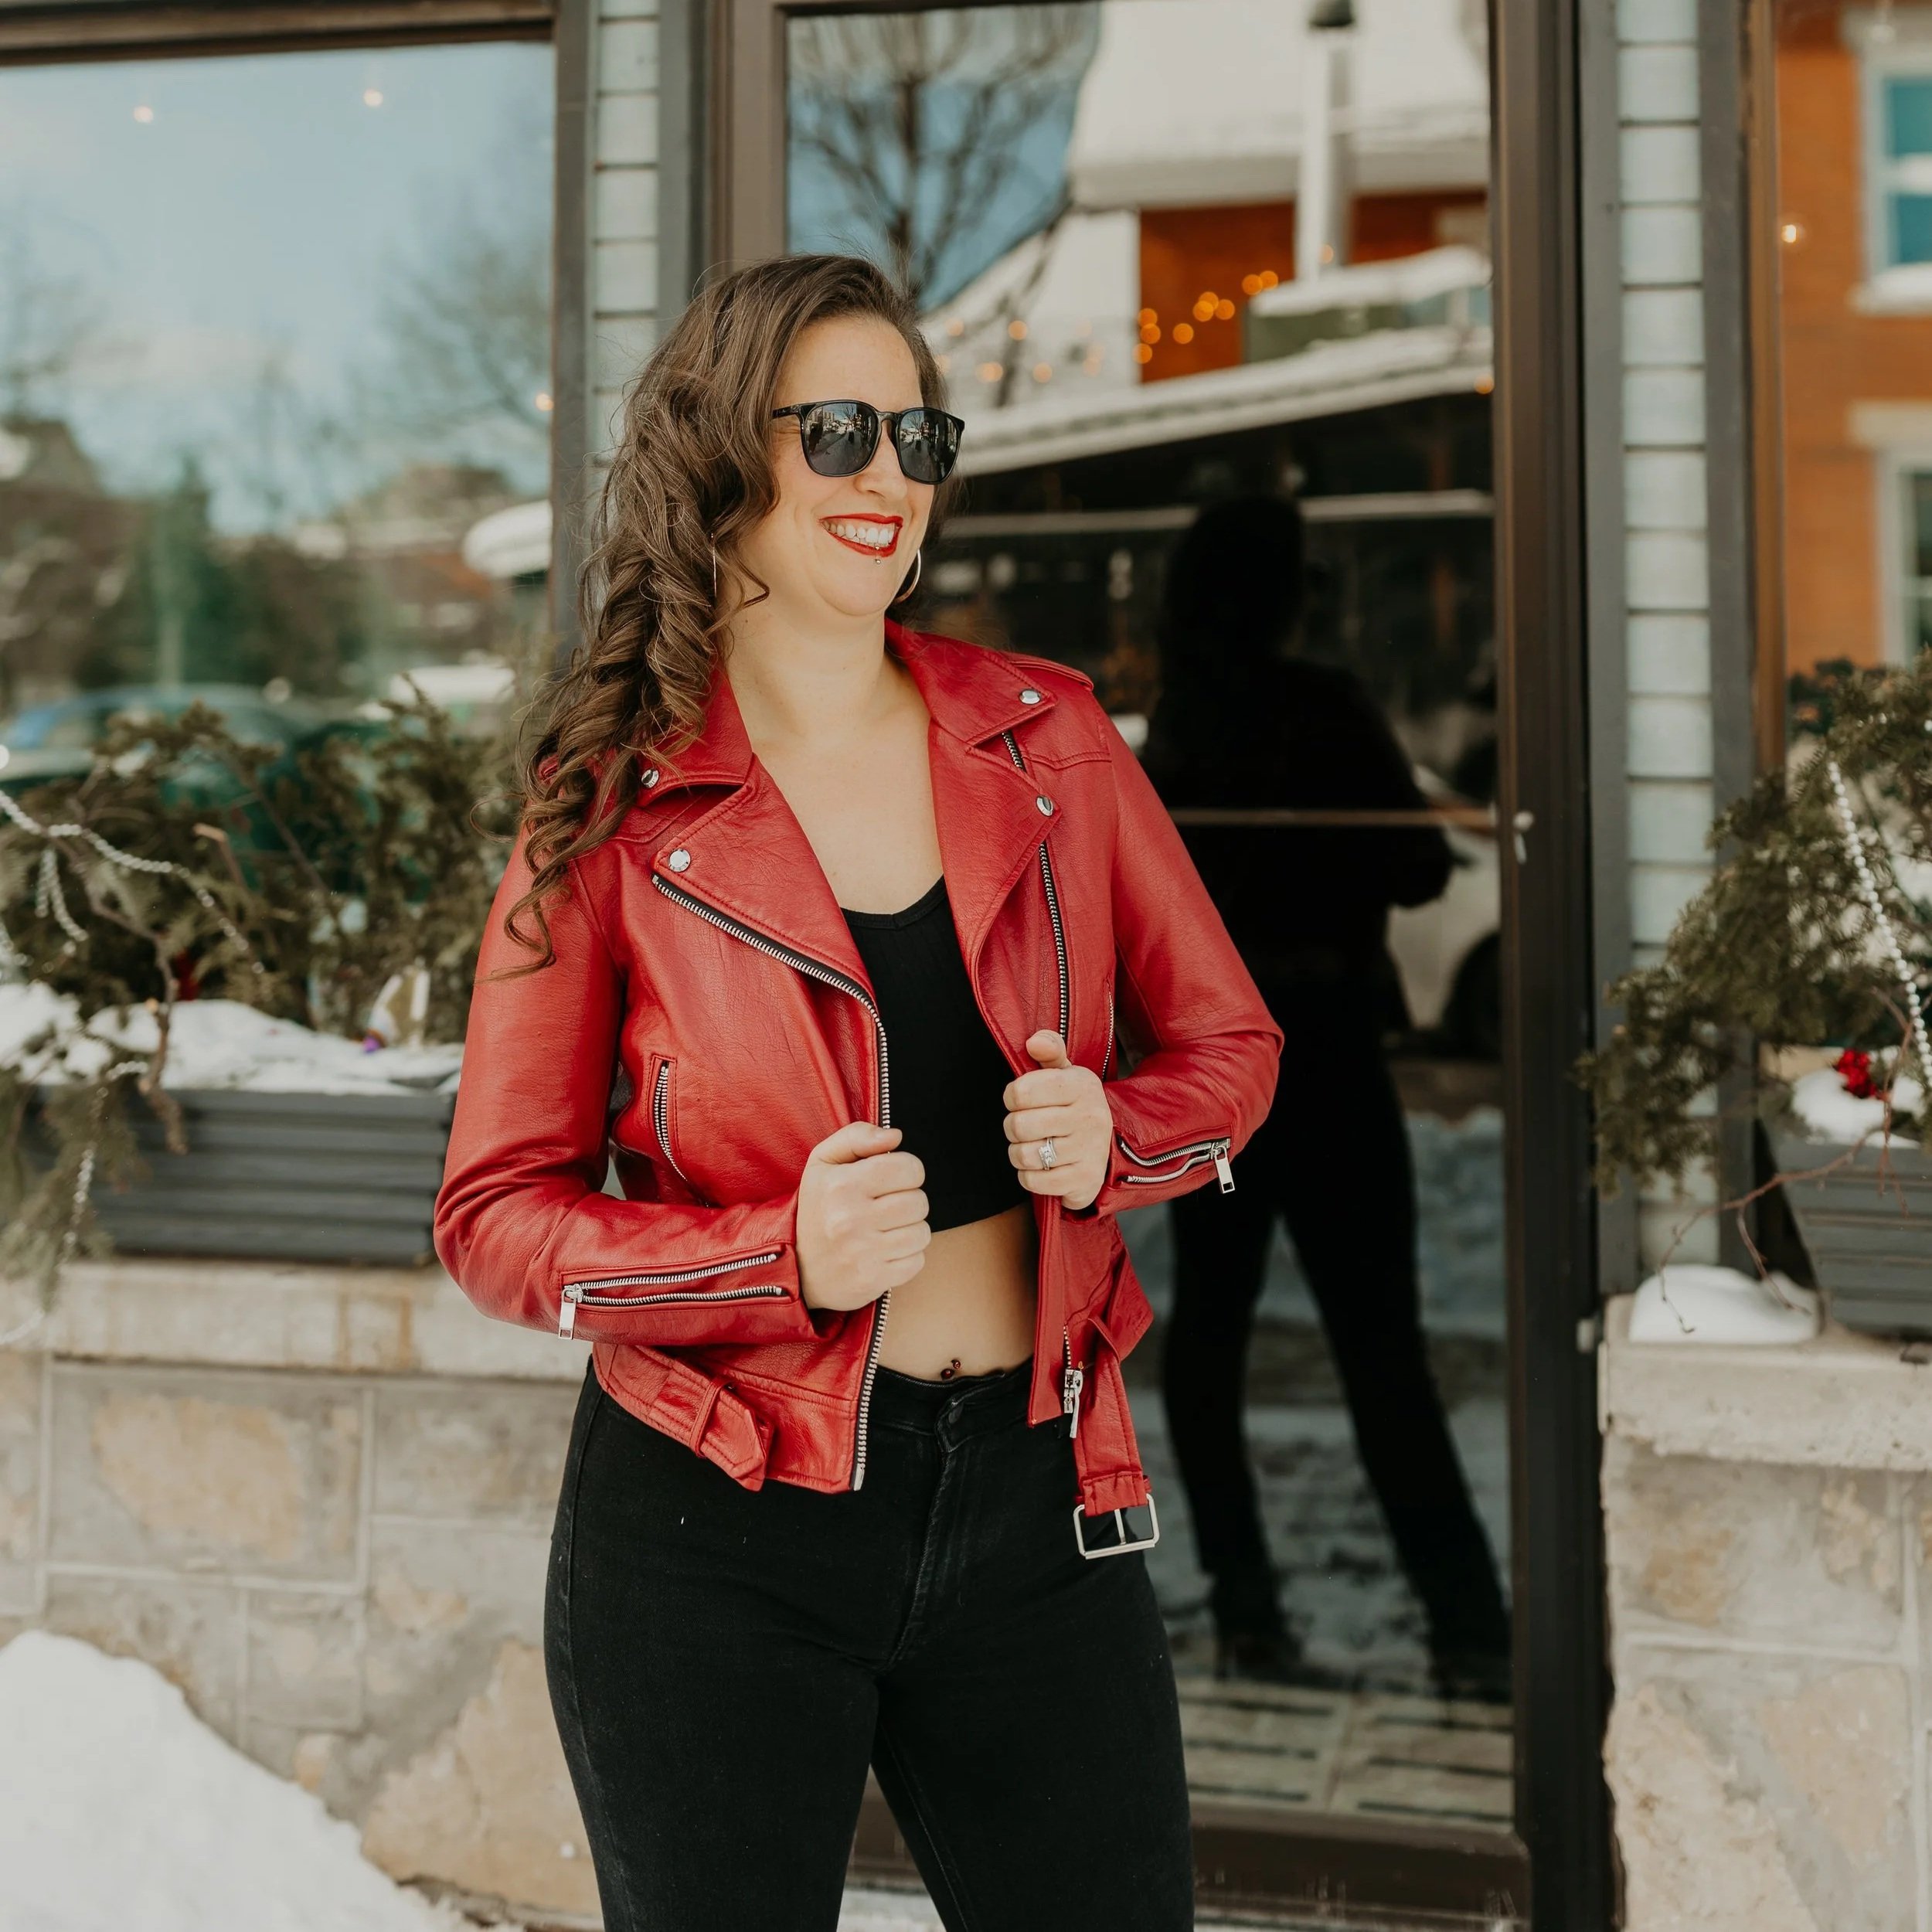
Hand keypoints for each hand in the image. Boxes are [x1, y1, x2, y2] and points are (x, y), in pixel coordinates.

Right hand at [795, 1122, 930, 1310]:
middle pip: (919, 1202)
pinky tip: (885, 1252)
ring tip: (886, 1230)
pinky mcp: (872, 1279)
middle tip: (888, 1207)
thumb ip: (857, 1137)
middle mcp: (850, 1219)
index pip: (909, 1168)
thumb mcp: (823, 1162)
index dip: (908, 1171)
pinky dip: (907, 1256)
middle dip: (909, 1201)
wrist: (796, 1268)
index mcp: (842, 1185)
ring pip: (922, 1232)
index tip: (893, 1179)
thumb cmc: (818, 1208)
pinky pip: (917, 1261)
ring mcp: (862, 1252)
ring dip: (910, 1230)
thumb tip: (896, 1136)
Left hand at [1004, 1031, 1111, 1212]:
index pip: (1020, 1091)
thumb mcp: (1064, 1072)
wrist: (1106, 1147)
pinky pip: (1033, 1181)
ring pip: (1023, 1155)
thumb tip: (1034, 1042)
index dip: (1012, 1097)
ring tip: (1034, 1145)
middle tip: (1024, 1126)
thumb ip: (1050, 1049)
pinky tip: (1042, 1167)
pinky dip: (1029, 1176)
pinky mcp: (1084, 1181)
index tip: (1021, 1100)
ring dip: (1019, 1153)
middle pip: (1019, 1126)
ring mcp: (1089, 1151)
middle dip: (1013, 1127)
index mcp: (1082, 1085)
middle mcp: (1090, 1117)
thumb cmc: (1072, 1104)